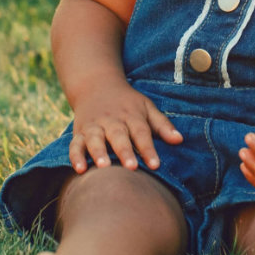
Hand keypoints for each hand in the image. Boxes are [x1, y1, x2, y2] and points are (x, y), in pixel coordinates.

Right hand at [68, 82, 182, 173]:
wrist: (97, 85)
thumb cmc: (128, 103)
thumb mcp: (147, 108)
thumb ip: (162, 125)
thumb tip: (180, 140)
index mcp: (132, 116)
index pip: (142, 133)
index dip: (148, 149)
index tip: (156, 165)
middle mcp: (112, 121)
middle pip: (119, 136)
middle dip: (125, 151)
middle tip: (131, 167)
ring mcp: (94, 126)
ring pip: (95, 139)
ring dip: (98, 152)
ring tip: (103, 167)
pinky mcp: (79, 132)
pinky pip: (75, 144)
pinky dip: (75, 156)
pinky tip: (79, 169)